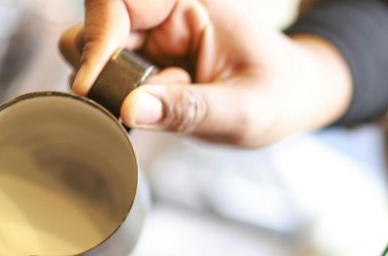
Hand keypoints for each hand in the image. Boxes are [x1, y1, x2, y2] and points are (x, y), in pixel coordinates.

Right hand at [61, 0, 352, 145]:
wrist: (295, 98)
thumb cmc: (280, 93)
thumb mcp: (243, 111)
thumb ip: (188, 110)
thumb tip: (129, 111)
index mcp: (187, 1)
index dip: (98, 37)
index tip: (92, 84)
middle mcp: (164, 12)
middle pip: (95, 26)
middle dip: (102, 70)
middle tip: (129, 109)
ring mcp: (151, 38)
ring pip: (93, 53)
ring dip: (112, 89)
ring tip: (159, 110)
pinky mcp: (145, 64)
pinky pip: (110, 78)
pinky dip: (120, 101)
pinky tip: (153, 113)